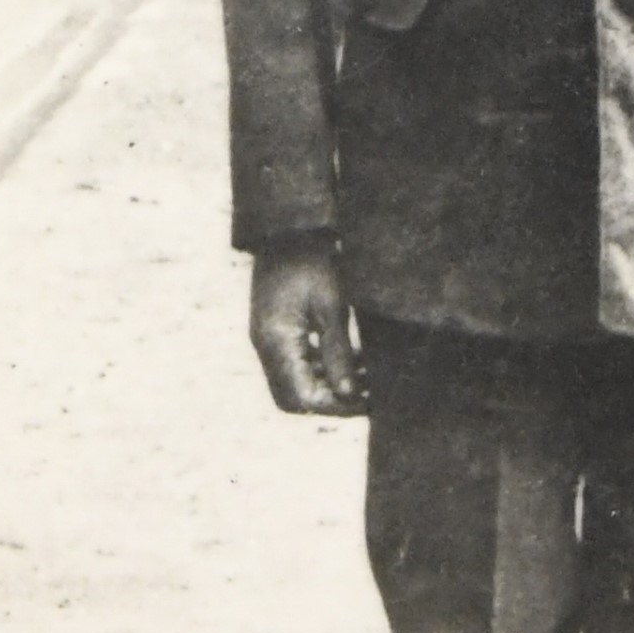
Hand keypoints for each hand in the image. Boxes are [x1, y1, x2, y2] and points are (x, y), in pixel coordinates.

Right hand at [249, 235, 367, 414]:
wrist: (290, 226)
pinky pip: (296, 364)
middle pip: (295, 398)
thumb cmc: (313, 259)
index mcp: (275, 341)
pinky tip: (351, 360)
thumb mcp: (333, 306)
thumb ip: (338, 354)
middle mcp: (265, 346)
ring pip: (296, 384)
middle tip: (368, 393)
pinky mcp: (274, 330)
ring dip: (329, 386)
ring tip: (366, 376)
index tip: (369, 400)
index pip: (302, 397)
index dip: (336, 406)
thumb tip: (348, 395)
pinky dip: (322, 369)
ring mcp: (267, 339)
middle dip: (332, 402)